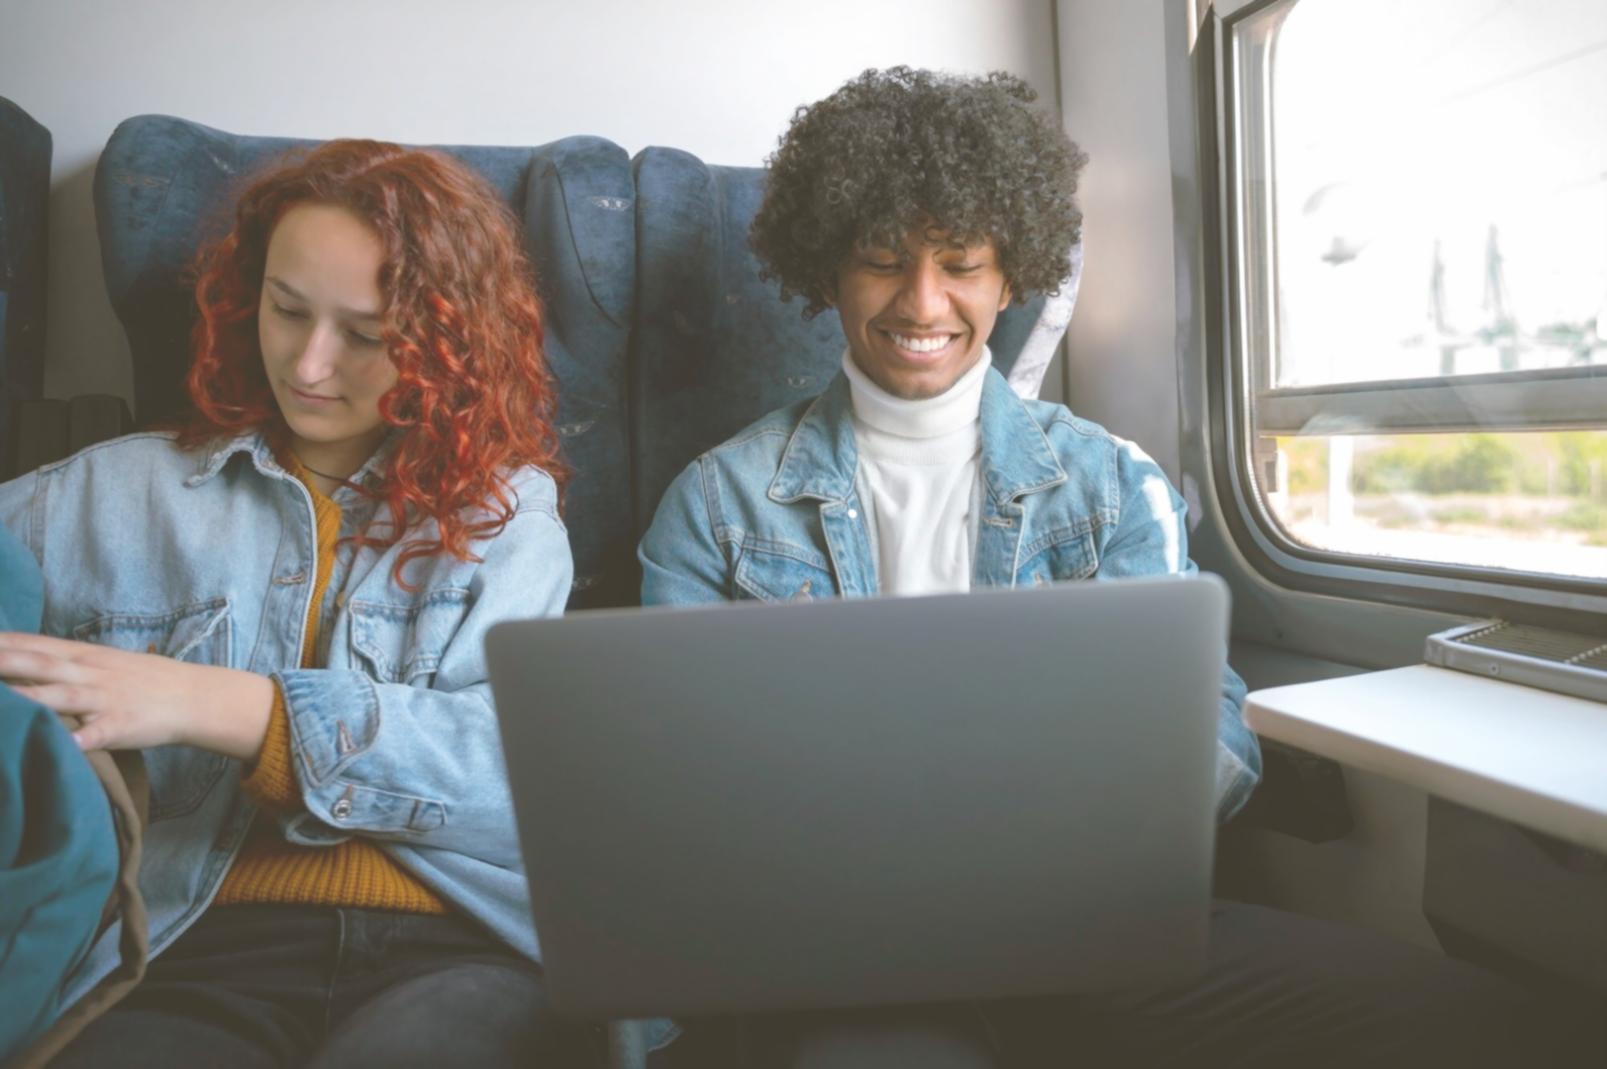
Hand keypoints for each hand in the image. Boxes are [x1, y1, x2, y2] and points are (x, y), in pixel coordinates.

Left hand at [0, 631, 274, 760]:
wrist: (194, 696)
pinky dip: (77, 739)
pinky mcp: (120, 725)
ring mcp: (104, 699)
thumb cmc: (143, 680)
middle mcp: (89, 673)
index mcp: (83, 655)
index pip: (33, 644)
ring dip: (27, 697)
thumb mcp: (103, 662)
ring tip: (2, 700)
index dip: (1, 642)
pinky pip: (96, 733)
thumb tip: (20, 658)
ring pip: (60, 695)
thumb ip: (64, 661)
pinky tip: (62, 745)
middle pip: (38, 663)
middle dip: (3, 661)